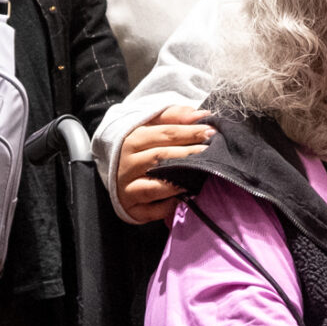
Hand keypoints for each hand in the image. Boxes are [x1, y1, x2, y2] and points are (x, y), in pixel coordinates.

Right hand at [115, 105, 212, 224]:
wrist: (115, 171)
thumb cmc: (140, 147)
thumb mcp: (151, 125)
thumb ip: (174, 116)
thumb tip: (201, 115)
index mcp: (130, 140)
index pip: (164, 134)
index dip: (189, 132)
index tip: (211, 131)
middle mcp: (126, 165)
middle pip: (160, 157)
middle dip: (188, 154)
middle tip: (210, 151)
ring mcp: (126, 189)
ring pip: (154, 186)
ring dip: (177, 182)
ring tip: (200, 176)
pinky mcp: (130, 209)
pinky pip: (151, 210)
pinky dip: (167, 207)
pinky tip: (183, 199)